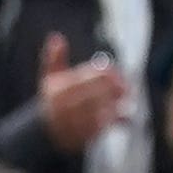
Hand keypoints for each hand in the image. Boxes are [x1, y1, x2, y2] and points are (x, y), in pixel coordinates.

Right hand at [34, 30, 131, 156]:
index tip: (115, 71)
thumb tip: (56, 37)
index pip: (86, 77)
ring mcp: (77, 121)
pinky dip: (115, 121)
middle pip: (97, 94)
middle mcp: (67, 105)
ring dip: (117, 104)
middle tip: (127, 86)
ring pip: (102, 110)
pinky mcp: (84, 135)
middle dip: (114, 89)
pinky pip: (104, 127)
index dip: (104, 74)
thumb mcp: (49, 78)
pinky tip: (125, 117)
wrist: (45, 133)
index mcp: (60, 89)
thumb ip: (55, 58)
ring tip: (128, 98)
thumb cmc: (50, 100)